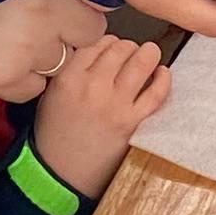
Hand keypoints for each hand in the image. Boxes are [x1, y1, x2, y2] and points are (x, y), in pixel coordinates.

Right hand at [32, 30, 170, 197]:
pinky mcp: (131, 122)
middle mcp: (92, 86)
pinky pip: (155, 93)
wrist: (60, 172)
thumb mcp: (52, 94)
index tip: (112, 47)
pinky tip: (162, 73)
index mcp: (68, 78)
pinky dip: (163, 79)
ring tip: (150, 55)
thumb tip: (99, 50)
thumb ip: (73, 69)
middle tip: (131, 52)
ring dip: (149, 54)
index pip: (97, 43)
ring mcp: (114, 104)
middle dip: (129, 46)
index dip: (108, 42)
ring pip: (141, 63)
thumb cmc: (54, 134)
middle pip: (121, 48)